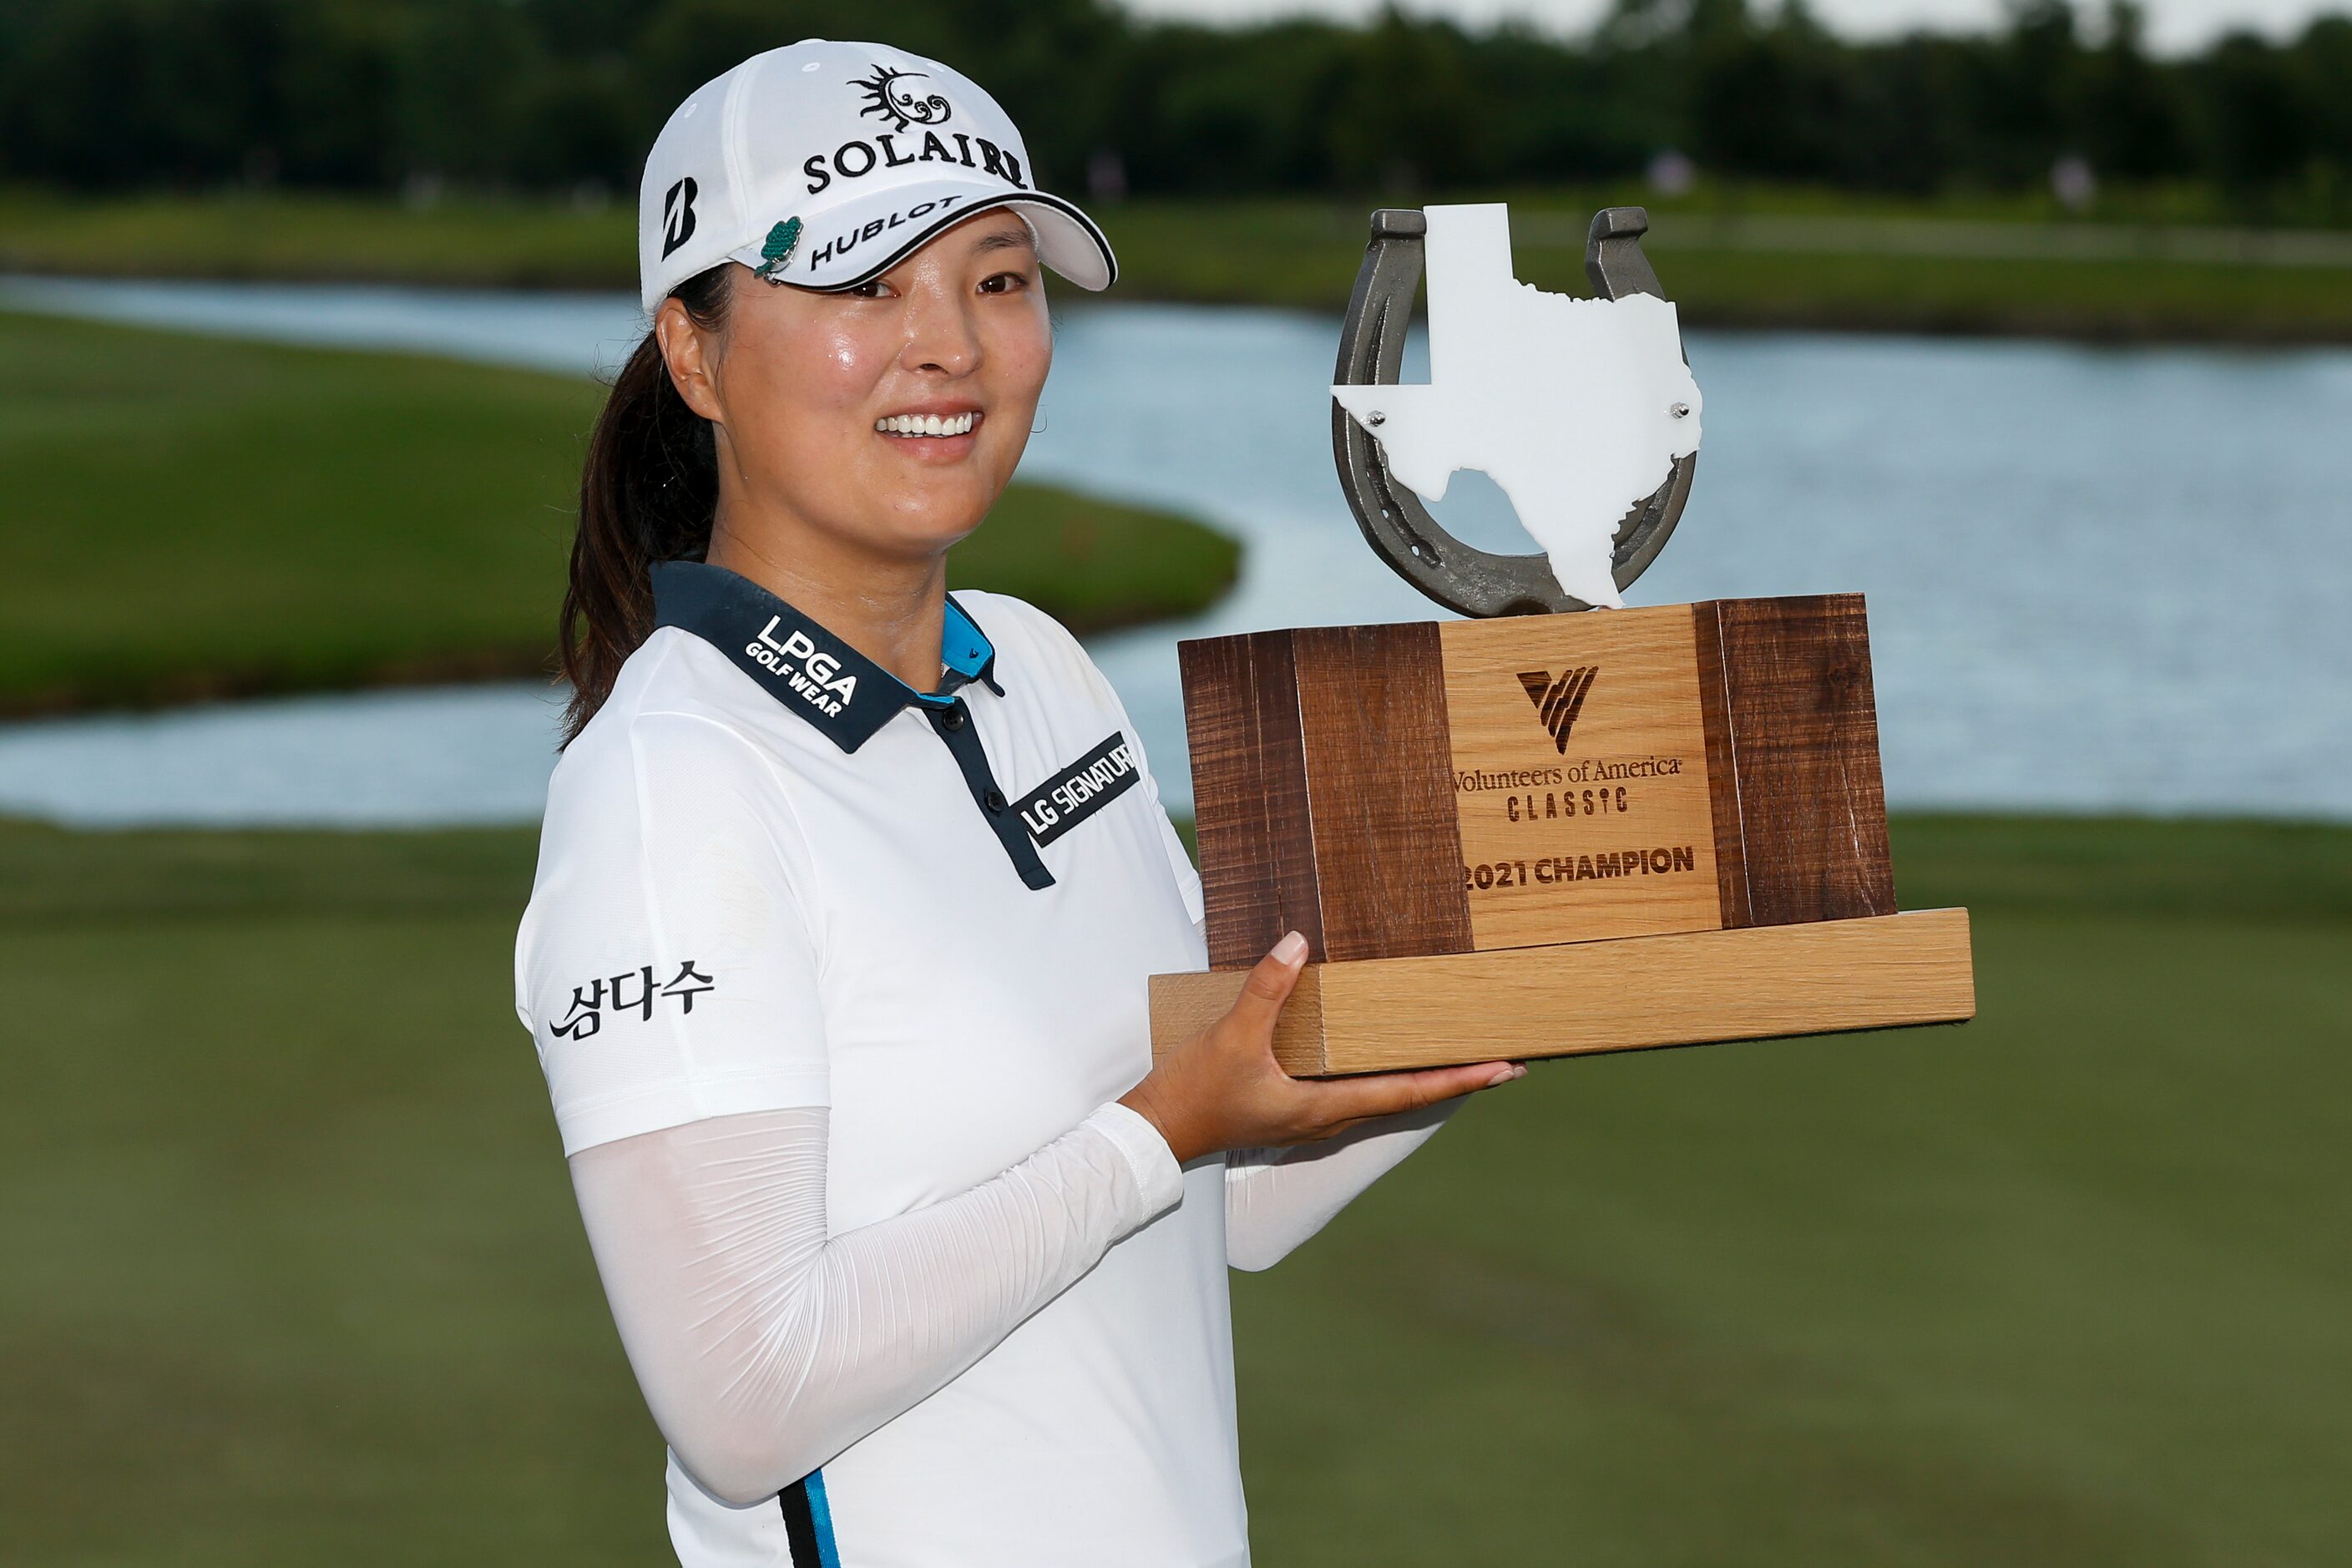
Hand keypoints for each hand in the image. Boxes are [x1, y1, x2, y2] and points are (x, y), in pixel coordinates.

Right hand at [1119, 930, 1526, 1164]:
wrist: (1156, 1132)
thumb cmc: (1194, 1094)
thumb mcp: (1231, 1036)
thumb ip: (1266, 990)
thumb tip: (1296, 944)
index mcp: (1325, 1108)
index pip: (1408, 1092)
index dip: (1458, 1079)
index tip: (1502, 1067)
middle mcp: (1328, 1116)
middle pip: (1408, 1095)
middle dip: (1455, 1076)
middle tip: (1501, 1057)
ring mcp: (1312, 1114)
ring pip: (1383, 1093)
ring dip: (1423, 1073)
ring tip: (1457, 1051)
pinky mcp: (1294, 1105)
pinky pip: (1355, 1086)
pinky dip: (1384, 1069)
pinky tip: (1384, 1049)